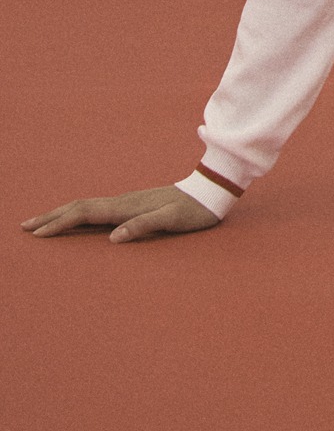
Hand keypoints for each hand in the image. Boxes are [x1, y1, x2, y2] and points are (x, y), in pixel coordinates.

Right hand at [21, 186, 221, 243]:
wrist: (210, 191)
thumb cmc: (193, 210)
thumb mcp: (172, 220)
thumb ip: (144, 226)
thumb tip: (114, 238)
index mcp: (127, 207)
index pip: (85, 213)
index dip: (60, 223)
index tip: (37, 233)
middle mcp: (123, 202)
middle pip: (79, 207)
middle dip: (52, 217)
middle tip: (25, 226)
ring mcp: (127, 202)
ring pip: (87, 206)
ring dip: (62, 214)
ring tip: (43, 222)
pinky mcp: (133, 205)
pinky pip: (98, 209)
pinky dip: (79, 214)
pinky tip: (78, 219)